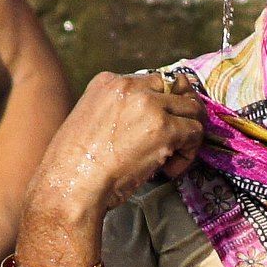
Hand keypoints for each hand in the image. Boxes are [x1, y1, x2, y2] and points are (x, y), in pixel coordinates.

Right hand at [24, 69, 206, 225]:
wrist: (70, 184)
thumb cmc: (74, 167)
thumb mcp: (90, 124)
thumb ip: (117, 114)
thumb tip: (145, 127)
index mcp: (107, 82)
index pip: (151, 84)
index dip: (159, 107)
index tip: (155, 130)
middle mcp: (130, 86)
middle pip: (174, 91)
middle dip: (177, 117)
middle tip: (171, 144)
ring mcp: (149, 105)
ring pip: (191, 110)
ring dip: (187, 135)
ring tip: (171, 160)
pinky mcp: (165, 128)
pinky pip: (195, 132)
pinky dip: (189, 153)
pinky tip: (170, 170)